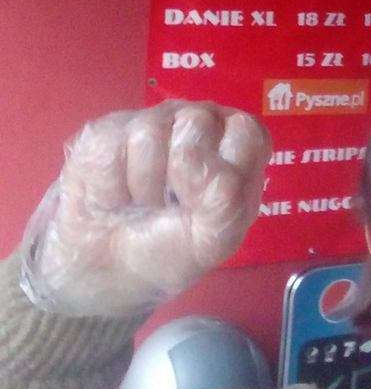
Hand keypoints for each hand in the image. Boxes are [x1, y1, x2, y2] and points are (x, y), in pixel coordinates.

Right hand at [21, 101, 271, 315]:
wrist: (108, 267)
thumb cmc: (171, 247)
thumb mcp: (215, 238)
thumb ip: (224, 198)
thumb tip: (190, 155)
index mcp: (238, 146)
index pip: (247, 130)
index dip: (228, 166)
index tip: (210, 200)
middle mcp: (199, 123)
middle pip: (198, 121)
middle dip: (181, 178)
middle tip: (172, 204)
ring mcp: (153, 121)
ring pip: (150, 133)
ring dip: (144, 187)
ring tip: (142, 202)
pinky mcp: (106, 130)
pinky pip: (111, 147)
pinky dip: (111, 187)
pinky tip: (114, 196)